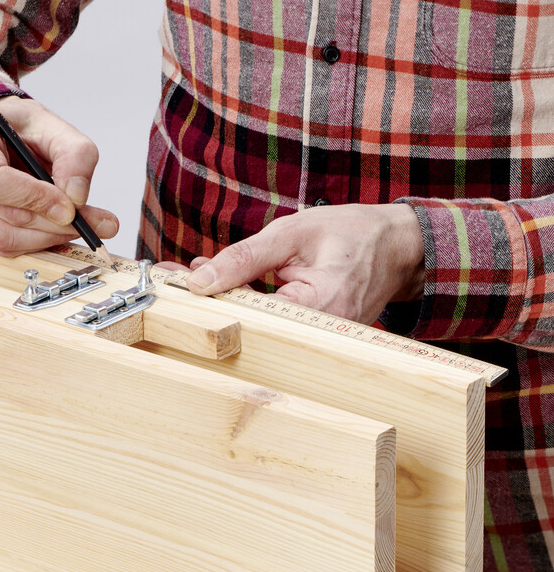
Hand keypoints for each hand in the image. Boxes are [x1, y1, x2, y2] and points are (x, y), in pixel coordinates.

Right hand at [0, 96, 118, 255]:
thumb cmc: (21, 128)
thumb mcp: (56, 128)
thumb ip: (76, 157)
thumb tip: (77, 198)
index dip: (34, 200)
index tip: (69, 207)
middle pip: (1, 215)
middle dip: (52, 224)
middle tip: (92, 224)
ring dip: (44, 238)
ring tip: (73, 227)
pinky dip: (30, 244)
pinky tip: (49, 229)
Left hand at [184, 204, 424, 323]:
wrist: (397, 246)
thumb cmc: (353, 233)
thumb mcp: (293, 233)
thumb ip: (245, 258)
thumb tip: (200, 280)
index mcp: (320, 305)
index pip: (247, 311)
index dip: (208, 297)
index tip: (175, 283)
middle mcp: (318, 332)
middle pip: (247, 323)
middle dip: (209, 298)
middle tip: (176, 277)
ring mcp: (316, 338)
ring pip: (255, 323)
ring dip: (224, 297)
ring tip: (192, 275)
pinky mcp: (311, 336)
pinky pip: (269, 321)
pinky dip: (244, 301)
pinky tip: (222, 283)